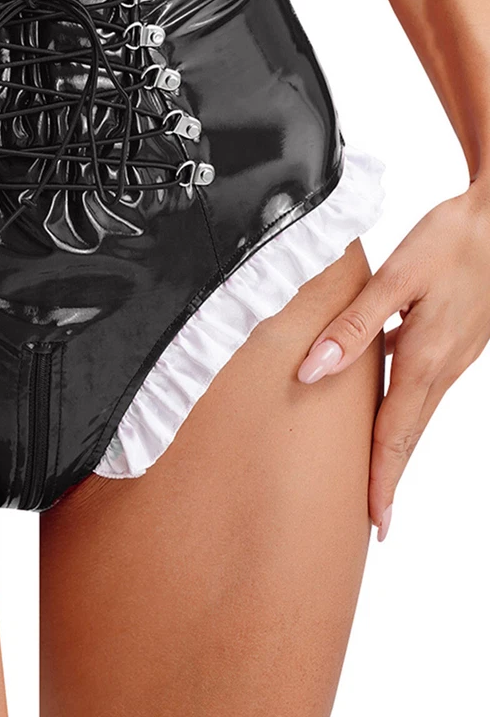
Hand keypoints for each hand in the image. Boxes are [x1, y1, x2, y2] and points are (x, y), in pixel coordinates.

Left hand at [296, 183, 489, 540]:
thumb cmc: (452, 241)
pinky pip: (422, 387)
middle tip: (375, 518)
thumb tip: (312, 371)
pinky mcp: (452, 339)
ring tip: (374, 472)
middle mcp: (440, 366)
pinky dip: (402, 409)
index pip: (395, 435)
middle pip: (409, 435)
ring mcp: (452, 355)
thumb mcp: (395, 279)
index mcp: (423, 359)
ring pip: (417, 413)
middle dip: (389, 478)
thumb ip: (351, 326)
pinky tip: (381, 399)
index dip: (382, 480)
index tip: (375, 521)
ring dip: (395, 447)